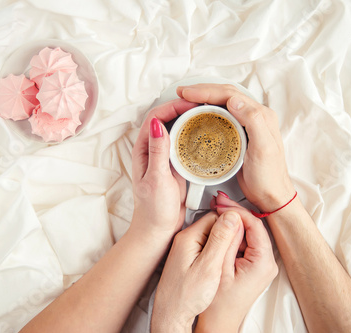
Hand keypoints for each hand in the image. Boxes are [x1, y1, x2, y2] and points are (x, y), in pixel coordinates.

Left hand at [130, 98, 197, 242]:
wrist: (158, 229)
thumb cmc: (153, 209)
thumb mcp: (156, 179)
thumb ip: (158, 152)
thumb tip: (158, 124)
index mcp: (143, 149)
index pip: (156, 117)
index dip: (173, 106)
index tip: (191, 103)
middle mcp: (152, 149)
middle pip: (167, 119)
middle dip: (183, 108)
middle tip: (203, 105)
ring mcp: (165, 157)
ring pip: (177, 130)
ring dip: (190, 120)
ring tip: (207, 115)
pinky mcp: (176, 165)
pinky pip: (185, 144)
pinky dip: (194, 136)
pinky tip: (206, 136)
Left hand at [151, 211, 241, 332]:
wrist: (171, 315)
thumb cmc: (185, 297)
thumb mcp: (208, 267)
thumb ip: (220, 240)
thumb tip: (231, 216)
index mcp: (188, 238)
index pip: (215, 216)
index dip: (232, 223)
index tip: (244, 232)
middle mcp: (184, 240)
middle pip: (213, 225)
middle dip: (229, 233)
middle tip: (239, 247)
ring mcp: (185, 250)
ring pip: (211, 236)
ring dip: (223, 244)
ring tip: (230, 258)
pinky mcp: (187, 259)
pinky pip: (206, 247)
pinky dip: (216, 253)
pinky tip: (220, 265)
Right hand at [176, 84, 295, 212]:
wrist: (271, 196)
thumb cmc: (269, 177)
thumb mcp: (263, 148)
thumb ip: (253, 121)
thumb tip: (234, 100)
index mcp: (261, 115)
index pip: (230, 94)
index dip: (207, 91)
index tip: (188, 93)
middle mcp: (255, 116)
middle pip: (226, 94)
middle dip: (203, 90)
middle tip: (183, 92)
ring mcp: (247, 126)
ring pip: (223, 104)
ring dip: (204, 98)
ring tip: (187, 98)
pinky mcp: (240, 136)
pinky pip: (222, 117)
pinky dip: (208, 111)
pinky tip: (198, 114)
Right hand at [196, 192, 277, 331]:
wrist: (217, 323)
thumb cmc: (217, 304)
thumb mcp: (218, 267)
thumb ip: (226, 239)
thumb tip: (229, 216)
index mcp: (263, 262)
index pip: (255, 224)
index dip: (236, 211)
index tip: (221, 204)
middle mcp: (267, 263)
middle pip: (253, 227)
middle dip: (234, 215)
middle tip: (217, 204)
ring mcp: (262, 265)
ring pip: (248, 234)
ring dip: (232, 224)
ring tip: (215, 214)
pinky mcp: (254, 266)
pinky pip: (245, 243)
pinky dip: (232, 235)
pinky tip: (219, 230)